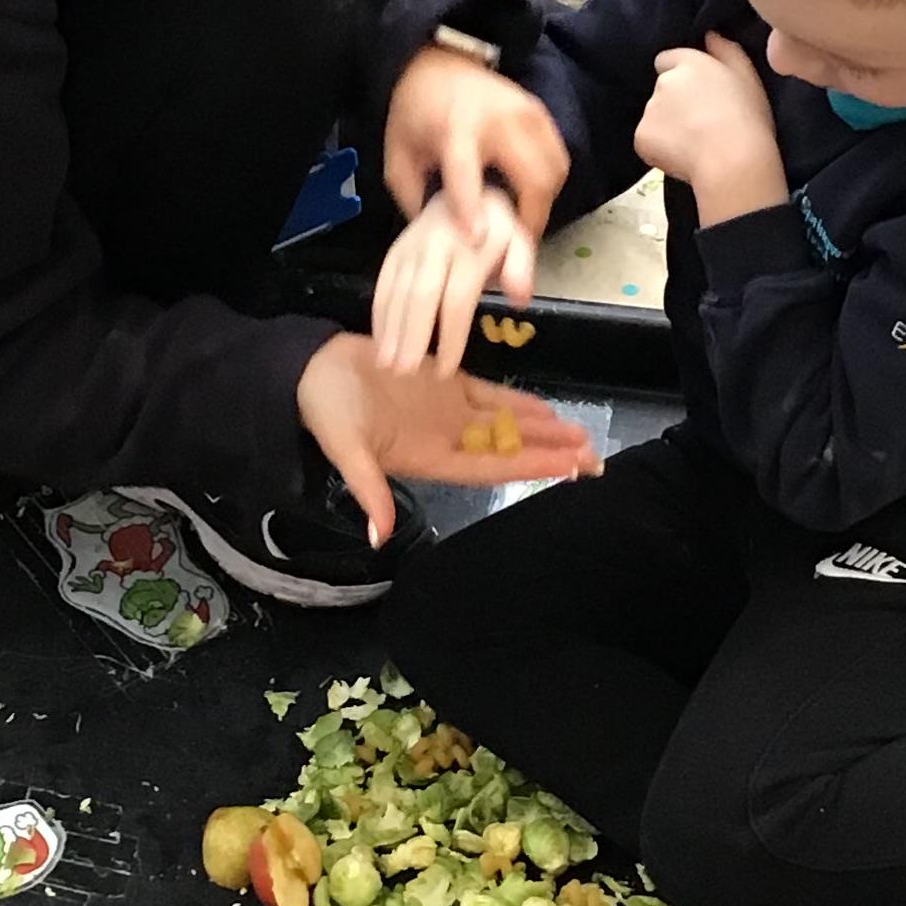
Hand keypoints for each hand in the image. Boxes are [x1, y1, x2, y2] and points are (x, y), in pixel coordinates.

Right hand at [297, 332, 599, 543]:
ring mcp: (447, 411)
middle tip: (594, 456)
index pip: (492, 466)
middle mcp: (446, 439)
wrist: (310, 369)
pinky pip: (488, 395)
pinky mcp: (442, 382)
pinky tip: (545, 409)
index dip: (531, 468)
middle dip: (550, 452)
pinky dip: (516, 403)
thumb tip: (378, 536)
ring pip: (505, 424)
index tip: (571, 469)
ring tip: (579, 435)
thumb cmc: (326, 410)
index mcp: (429, 458)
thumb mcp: (346, 450)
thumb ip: (368, 490)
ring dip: (542, 429)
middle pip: (508, 449)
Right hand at [371, 187, 532, 374]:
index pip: (456, 299)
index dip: (450, 336)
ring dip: (390, 329)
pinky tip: (379, 340)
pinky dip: (379, 313)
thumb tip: (519, 300)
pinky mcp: (394, 251)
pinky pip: (383, 284)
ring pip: (397, 291)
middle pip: (420, 297)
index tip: (445, 369)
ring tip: (386, 364)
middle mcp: (435, 247)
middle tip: (404, 371)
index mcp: (469, 248)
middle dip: (411, 335)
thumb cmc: (495, 228)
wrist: (464, 187)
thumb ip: (521, 268)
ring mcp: (410, 248)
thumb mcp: (518, 240)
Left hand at [383, 44, 567, 248]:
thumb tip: (441, 237)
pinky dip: (548, 186)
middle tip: (512, 245)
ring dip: (541, 205)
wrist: (442, 63)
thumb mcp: (399, 154)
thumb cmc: (418, 112)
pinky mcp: (543, 115)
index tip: (477, 240)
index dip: (472, 207)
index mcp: (456, 126)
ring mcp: (529, 113)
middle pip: (532, 180)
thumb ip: (415, 196)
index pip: (467, 171)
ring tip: (519, 220)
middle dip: (527, 221)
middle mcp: (500, 118)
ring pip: (554, 175)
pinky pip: (558, 161)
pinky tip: (527, 195)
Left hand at [632, 32, 787, 224]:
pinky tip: (683, 157)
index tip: (698, 93)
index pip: (668, 60)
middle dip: (674, 102)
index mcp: (688, 63)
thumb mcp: (748, 77)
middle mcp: (663, 82)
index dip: (682, 76)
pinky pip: (648, 140)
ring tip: (696, 143)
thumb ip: (727, 51)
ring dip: (668, 125)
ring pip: (654, 116)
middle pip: (662, 89)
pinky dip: (660, 148)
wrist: (733, 161)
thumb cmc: (748, 118)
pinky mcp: (641, 137)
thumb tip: (709, 35)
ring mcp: (649, 110)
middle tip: (701, 122)